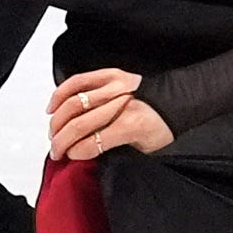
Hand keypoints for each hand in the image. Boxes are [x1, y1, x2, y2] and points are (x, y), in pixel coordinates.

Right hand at [48, 67, 176, 161]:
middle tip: (56, 151)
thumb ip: (115, 150)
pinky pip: (78, 81)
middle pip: (78, 124)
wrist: (179, 100)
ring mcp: (114, 85)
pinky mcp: (111, 74)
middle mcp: (120, 103)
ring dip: (57, 120)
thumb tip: (84, 154)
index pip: (91, 143)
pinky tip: (53, 107)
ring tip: (53, 132)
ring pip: (73, 102)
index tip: (68, 158)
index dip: (74, 153)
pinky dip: (61, 93)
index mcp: (131, 125)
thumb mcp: (143, 148)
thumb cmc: (163, 126)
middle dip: (60, 140)